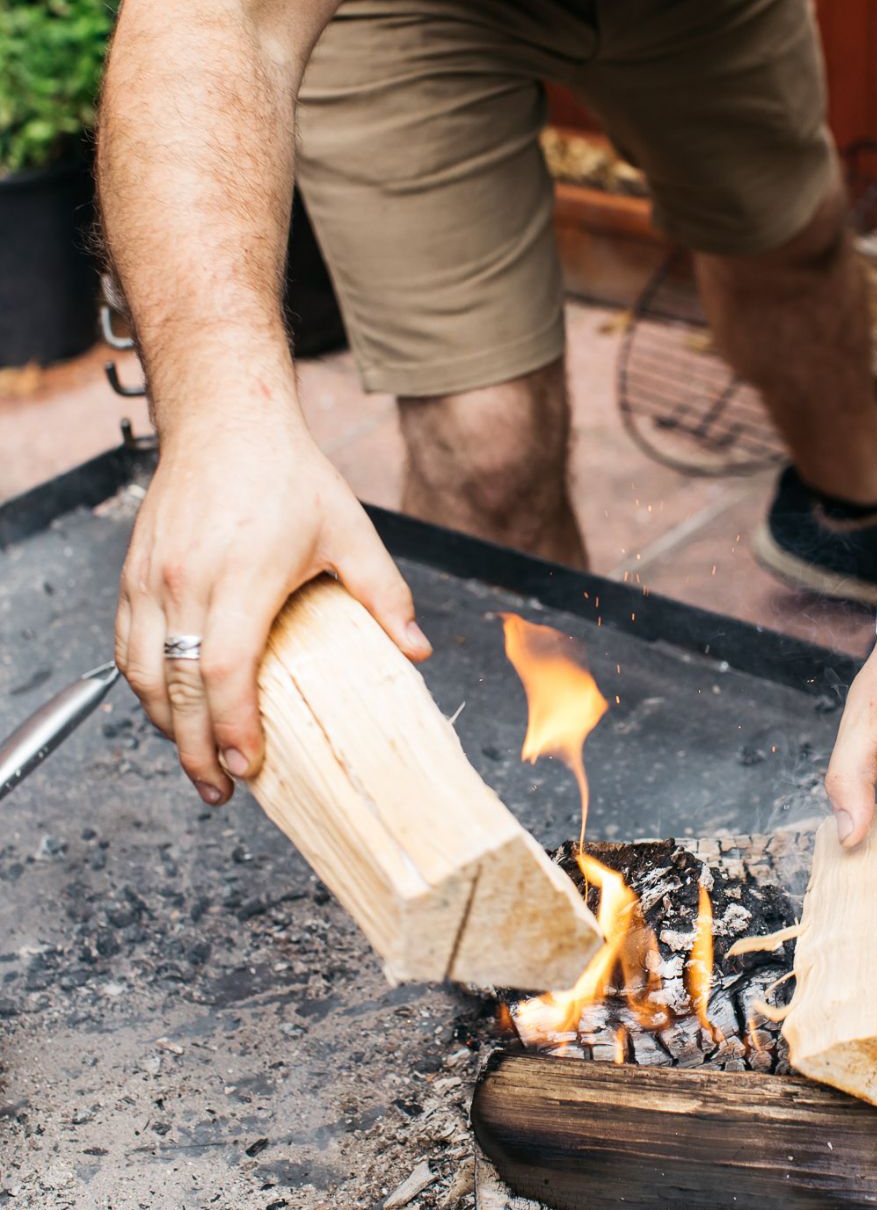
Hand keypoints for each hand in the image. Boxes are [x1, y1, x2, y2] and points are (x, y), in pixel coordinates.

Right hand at [115, 409, 428, 804]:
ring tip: (196, 759)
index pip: (224, 670)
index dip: (232, 727)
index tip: (249, 765)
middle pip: (177, 687)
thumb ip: (383, 595)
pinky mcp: (132, 574)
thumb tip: (417, 651)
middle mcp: (187, 580)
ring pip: (143, 673)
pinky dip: (144, 687)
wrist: (225, 419)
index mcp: (243, 575)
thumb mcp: (350, 531)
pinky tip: (169, 708)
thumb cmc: (289, 474)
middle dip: (195, 749)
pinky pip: (126, 647)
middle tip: (220, 789)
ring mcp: (151, 578)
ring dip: (165, 724)